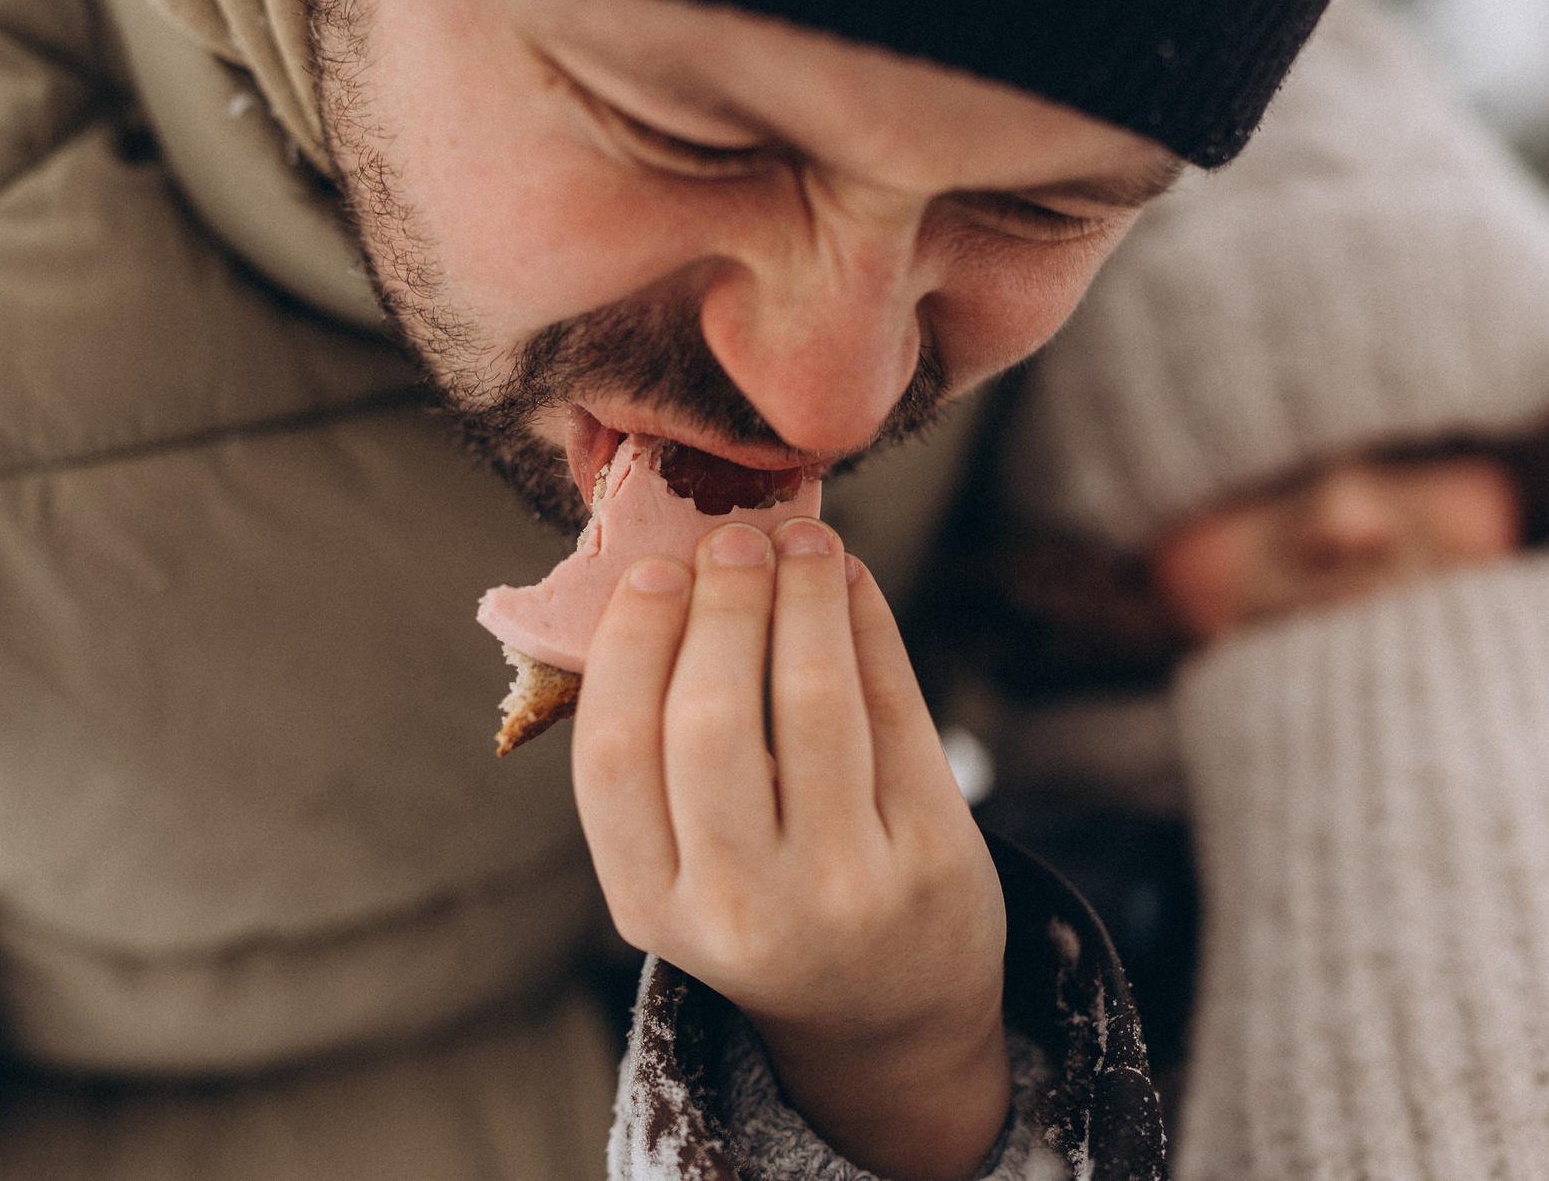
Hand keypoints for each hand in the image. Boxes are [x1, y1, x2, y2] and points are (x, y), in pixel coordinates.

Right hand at [574, 518, 1010, 1180]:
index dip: (632, 645)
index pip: (617, 754)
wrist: (889, 1010)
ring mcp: (844, 888)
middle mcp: (742, 908)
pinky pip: (895, 707)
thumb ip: (662, 749)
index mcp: (652, 905)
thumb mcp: (687, 866)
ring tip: (799, 539)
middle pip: (710, 717)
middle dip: (720, 605)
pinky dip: (868, 624)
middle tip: (731, 541)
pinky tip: (850, 579)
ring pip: (813, 698)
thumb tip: (671, 569)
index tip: (654, 572)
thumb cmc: (768, 900)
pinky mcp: (932, 858)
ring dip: (803, 593)